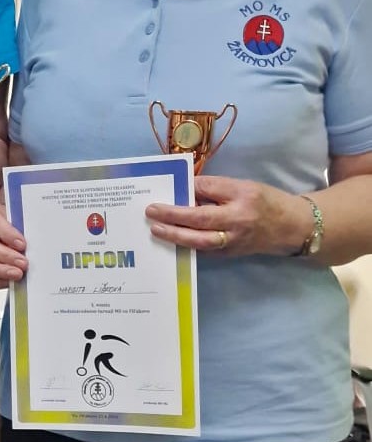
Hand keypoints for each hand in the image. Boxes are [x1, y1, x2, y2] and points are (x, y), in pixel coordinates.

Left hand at [145, 174, 310, 256]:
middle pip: (199, 226)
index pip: (207, 200)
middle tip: (151, 214)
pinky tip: (170, 239)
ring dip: (175, 237)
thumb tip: (188, 189)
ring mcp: (232, 244)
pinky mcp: (228, 255)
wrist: (291, 228)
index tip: (161, 198)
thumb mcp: (244, 187)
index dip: (183, 200)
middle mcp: (236, 227)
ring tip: (156, 230)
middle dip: (173, 220)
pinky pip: (204, 251)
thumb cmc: (266, 202)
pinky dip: (186, 245)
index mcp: (241, 204)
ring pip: (199, 243)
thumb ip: (216, 188)